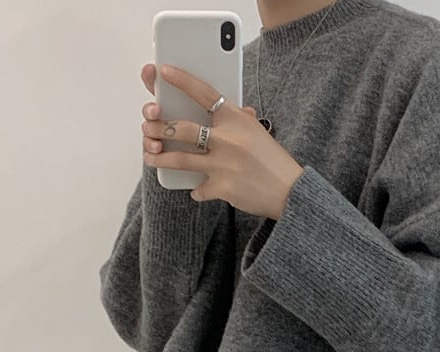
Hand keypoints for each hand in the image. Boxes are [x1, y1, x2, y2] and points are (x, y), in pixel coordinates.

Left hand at [141, 63, 304, 218]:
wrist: (290, 192)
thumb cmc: (274, 161)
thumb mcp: (258, 133)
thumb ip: (241, 121)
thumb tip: (237, 109)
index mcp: (236, 119)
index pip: (203, 92)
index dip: (180, 80)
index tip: (162, 72)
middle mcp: (227, 140)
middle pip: (181, 129)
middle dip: (159, 127)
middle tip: (149, 127)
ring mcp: (222, 165)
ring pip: (179, 159)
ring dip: (160, 158)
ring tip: (150, 156)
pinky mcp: (221, 188)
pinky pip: (198, 188)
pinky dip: (196, 190)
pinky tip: (197, 189)